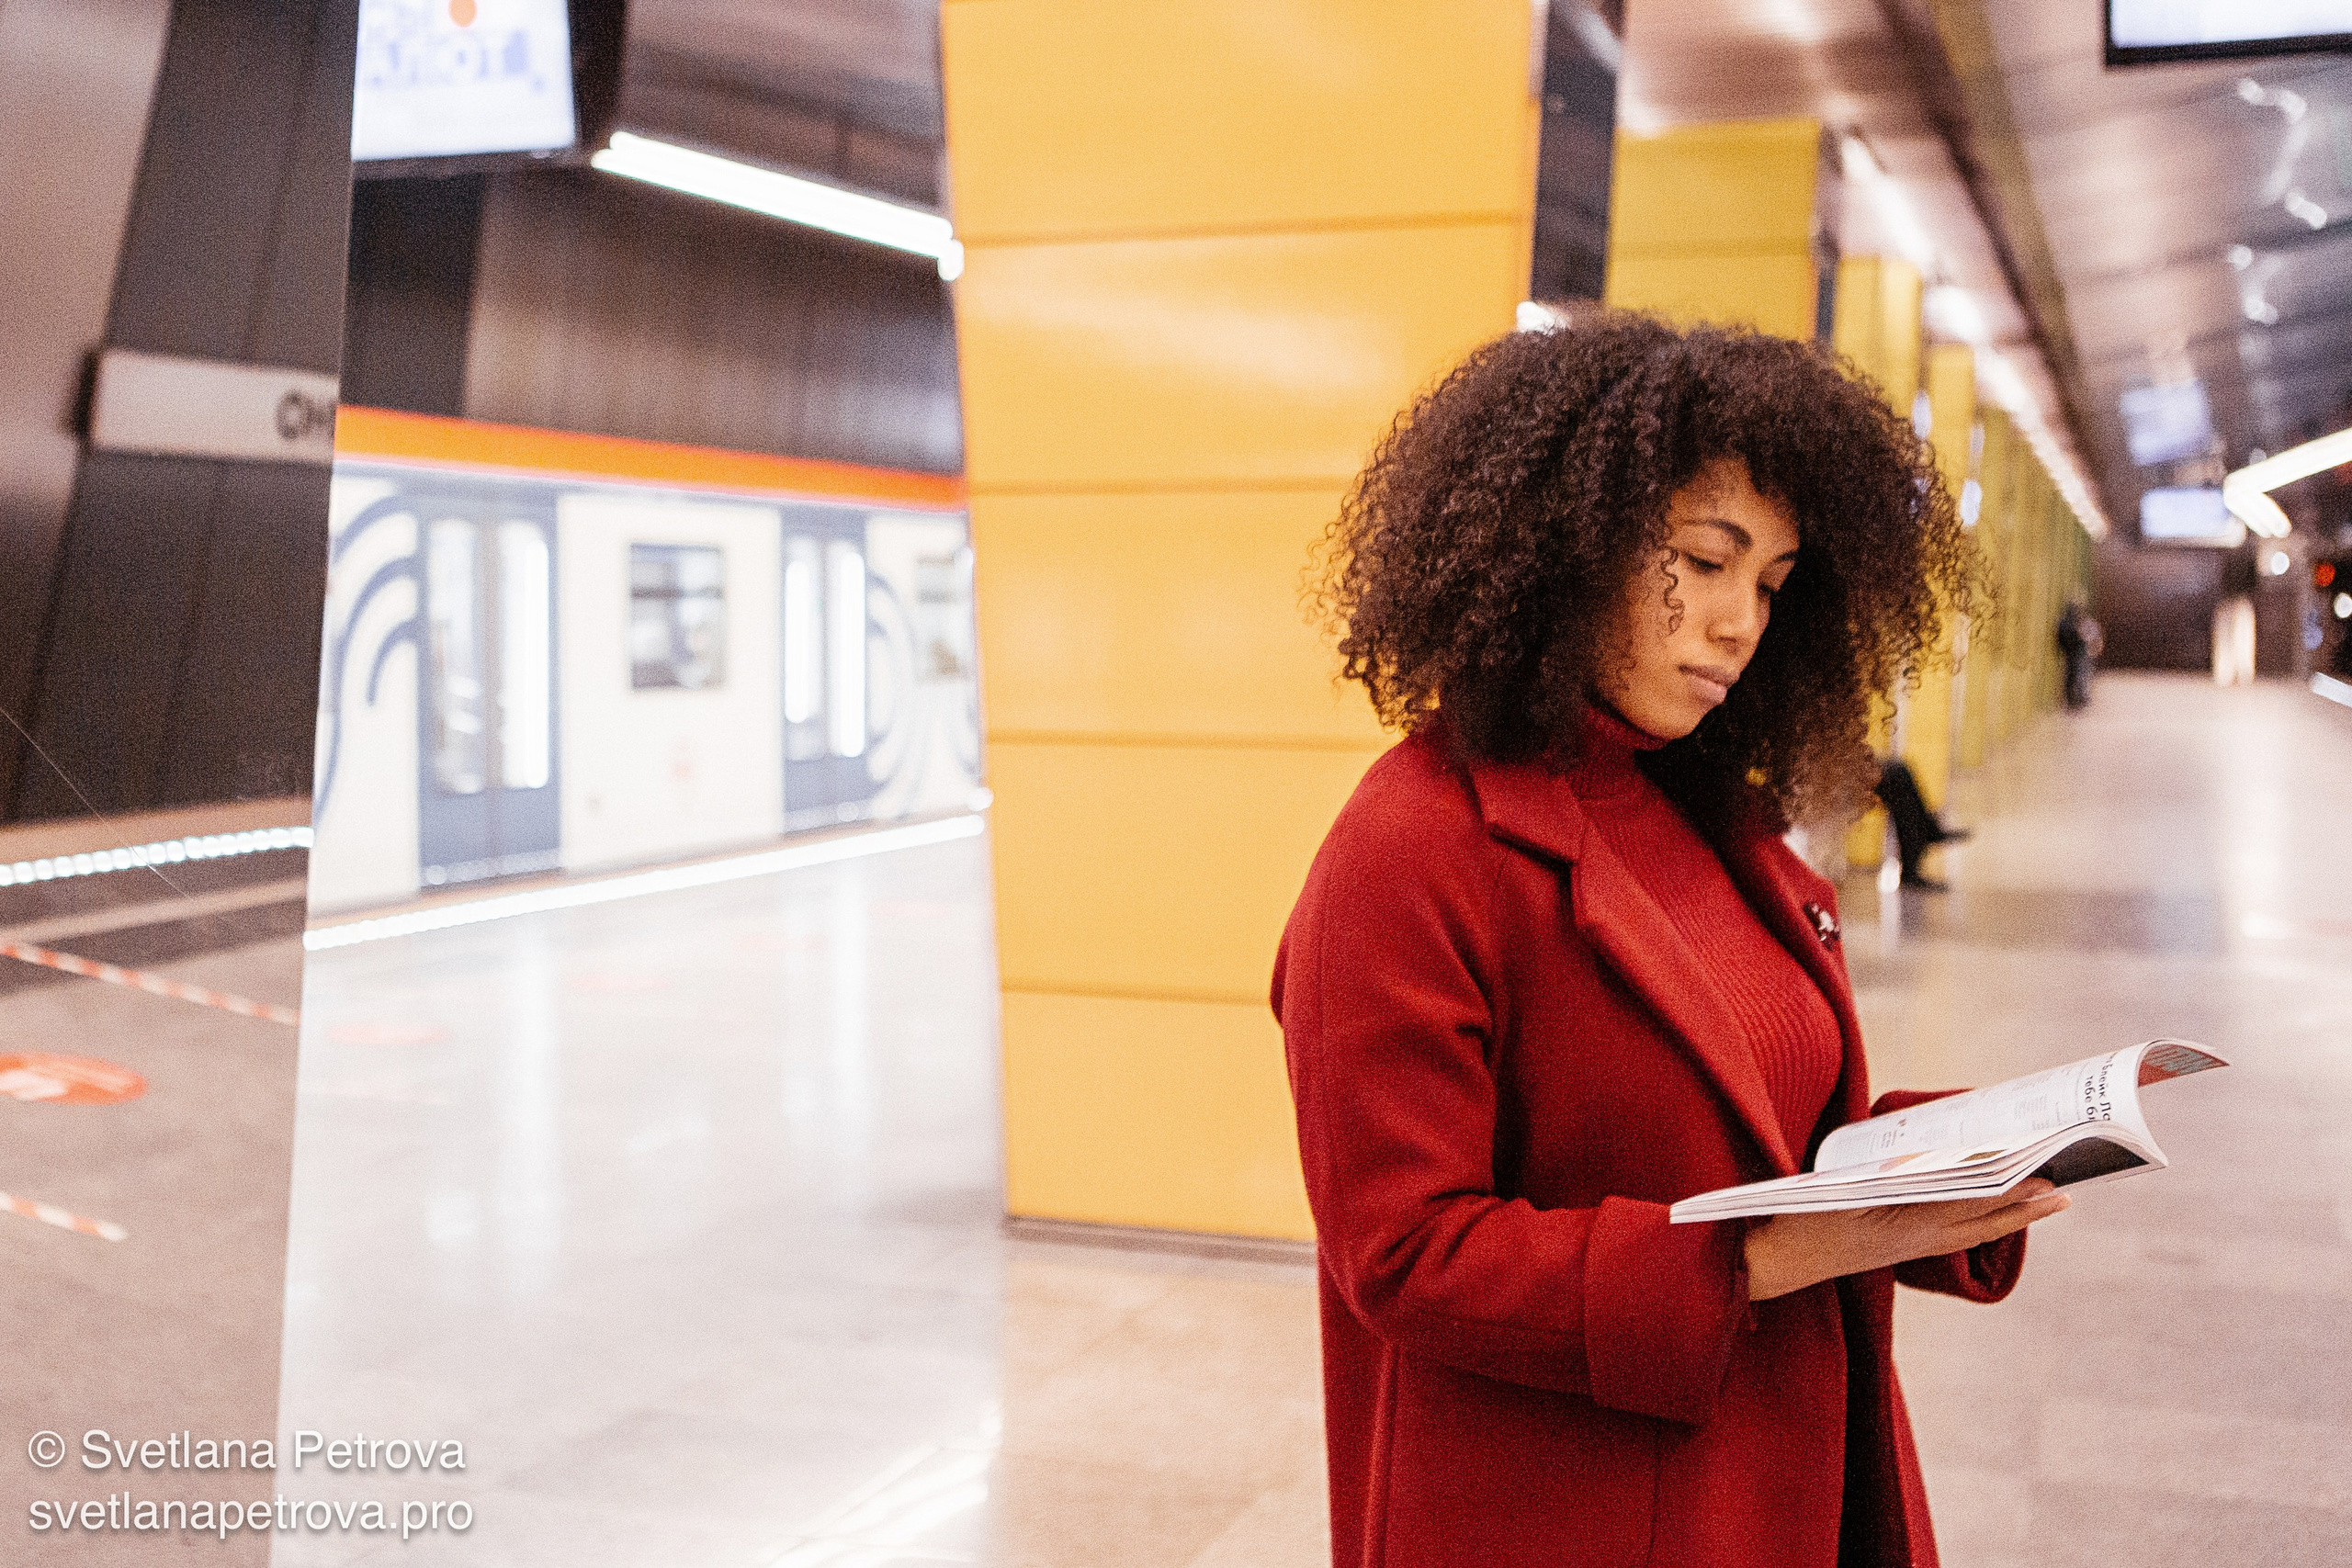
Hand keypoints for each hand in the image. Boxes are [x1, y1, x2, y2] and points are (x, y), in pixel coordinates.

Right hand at [1742, 1180, 2069, 1301]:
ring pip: (1973, 1230)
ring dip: (2011, 1214)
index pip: (1970, 1206)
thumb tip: (1921, 1161)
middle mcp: (1916, 1241)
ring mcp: (1909, 1247)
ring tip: (2046, 1200)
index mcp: (1905, 1228)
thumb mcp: (1834, 1196)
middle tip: (2066, 1189)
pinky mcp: (1899, 1247)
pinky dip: (1981, 1219)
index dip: (2008, 1189)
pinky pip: (1953, 1232)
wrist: (1775, 1263)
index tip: (2042, 1172)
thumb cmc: (1797, 1223)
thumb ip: (1877, 1179)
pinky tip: (1991, 1211)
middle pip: (1983, 1223)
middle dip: (2025, 1206)